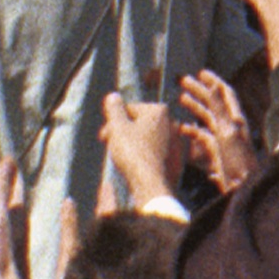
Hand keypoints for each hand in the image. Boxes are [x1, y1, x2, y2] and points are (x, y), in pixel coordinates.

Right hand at [100, 91, 182, 206]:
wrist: (149, 183)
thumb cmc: (132, 152)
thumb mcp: (117, 126)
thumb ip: (114, 108)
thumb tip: (113, 96)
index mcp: (159, 110)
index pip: (129, 109)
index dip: (113, 121)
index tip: (104, 135)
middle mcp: (171, 122)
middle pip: (138, 123)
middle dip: (122, 132)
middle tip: (109, 144)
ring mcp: (174, 141)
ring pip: (145, 137)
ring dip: (131, 143)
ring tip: (121, 155)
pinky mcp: (174, 158)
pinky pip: (153, 151)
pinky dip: (142, 155)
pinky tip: (133, 164)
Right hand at [175, 70, 259, 186]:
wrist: (243, 188)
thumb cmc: (239, 160)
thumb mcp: (228, 131)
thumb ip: (220, 109)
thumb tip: (213, 86)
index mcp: (235, 118)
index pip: (225, 93)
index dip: (213, 81)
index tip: (200, 73)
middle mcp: (230, 126)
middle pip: (213, 103)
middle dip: (199, 91)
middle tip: (183, 82)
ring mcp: (223, 139)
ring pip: (207, 119)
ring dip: (195, 108)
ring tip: (181, 99)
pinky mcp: (217, 153)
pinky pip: (203, 138)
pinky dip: (192, 131)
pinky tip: (181, 129)